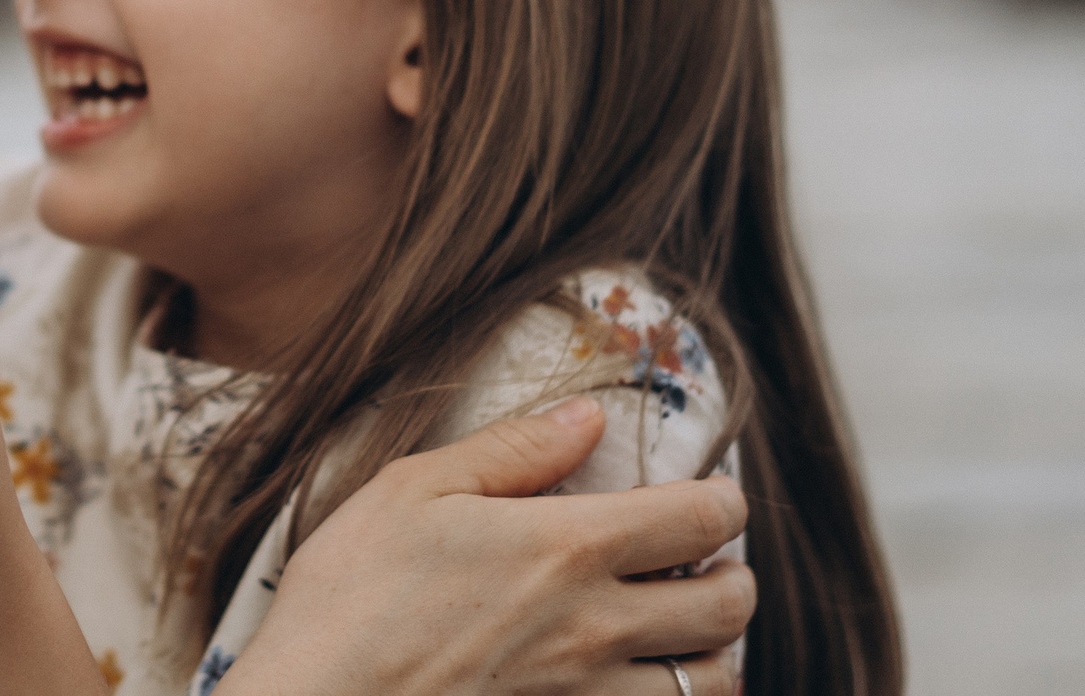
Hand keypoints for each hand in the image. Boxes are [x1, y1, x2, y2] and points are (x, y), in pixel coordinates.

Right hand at [226, 399, 751, 695]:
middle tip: (711, 563)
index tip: (714, 495)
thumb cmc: (350, 592)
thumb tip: (587, 417)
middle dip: (735, 576)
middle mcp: (595, 627)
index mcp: (565, 547)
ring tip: (683, 631)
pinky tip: (634, 680)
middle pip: (728, 607)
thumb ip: (512, 450)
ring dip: (713, 651)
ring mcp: (584, 693)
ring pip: (711, 683)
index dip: (723, 501)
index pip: (698, 520)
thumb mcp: (412, 489)